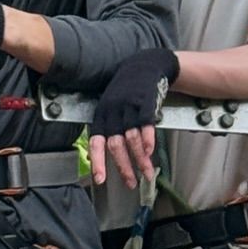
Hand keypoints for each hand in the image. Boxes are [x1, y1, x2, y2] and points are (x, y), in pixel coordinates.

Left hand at [89, 48, 178, 189]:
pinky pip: (146, 125)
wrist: (143, 65)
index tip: (100, 180)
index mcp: (102, 115)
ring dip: (140, 159)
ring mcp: (129, 107)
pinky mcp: (145, 103)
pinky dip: (148, 140)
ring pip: (132, 139)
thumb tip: (109, 153)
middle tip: (130, 183)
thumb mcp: (111, 106)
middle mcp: (113, 112)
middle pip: (116, 145)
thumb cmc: (126, 90)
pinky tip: (151, 152)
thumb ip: (110, 127)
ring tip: (146, 174)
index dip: (98, 162)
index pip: (96, 142)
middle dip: (124, 167)